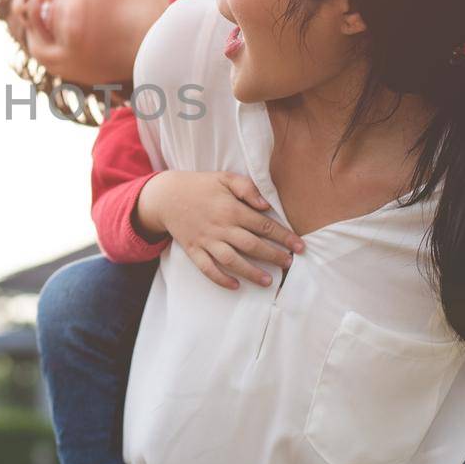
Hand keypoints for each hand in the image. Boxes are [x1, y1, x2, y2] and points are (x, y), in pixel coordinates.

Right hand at [136, 171, 304, 290]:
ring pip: (232, 260)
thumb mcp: (224, 177)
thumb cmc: (200, 186)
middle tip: (288, 264)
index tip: (299, 246)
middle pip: (252, 245)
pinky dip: (221, 279)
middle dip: (273, 256)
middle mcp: (220, 226)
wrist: (166, 196)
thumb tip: (266, 205)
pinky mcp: (193, 250)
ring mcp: (206, 240)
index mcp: (231, 208)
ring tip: (268, 281)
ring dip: (251, 272)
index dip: (284, 236)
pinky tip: (235, 285)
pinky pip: (207, 268)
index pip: (264, 225)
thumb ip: (247, 188)